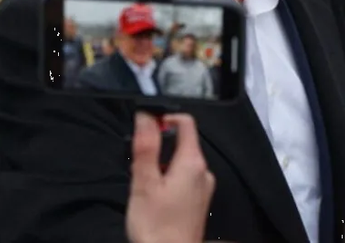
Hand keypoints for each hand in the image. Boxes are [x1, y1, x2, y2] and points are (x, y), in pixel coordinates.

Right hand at [127, 113, 213, 242]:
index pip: (186, 122)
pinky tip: (155, 200)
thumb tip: (146, 117)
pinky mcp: (199, 202)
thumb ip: (146, 146)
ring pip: (181, 162)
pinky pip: (184, 179)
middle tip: (141, 168)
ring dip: (162, 167)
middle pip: (182, 143)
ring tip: (146, 187)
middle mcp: (203, 172)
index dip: (165, 118)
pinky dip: (168, 181)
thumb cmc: (156, 227)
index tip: (147, 128)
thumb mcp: (143, 182)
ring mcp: (203, 188)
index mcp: (192, 163)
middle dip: (159, 148)